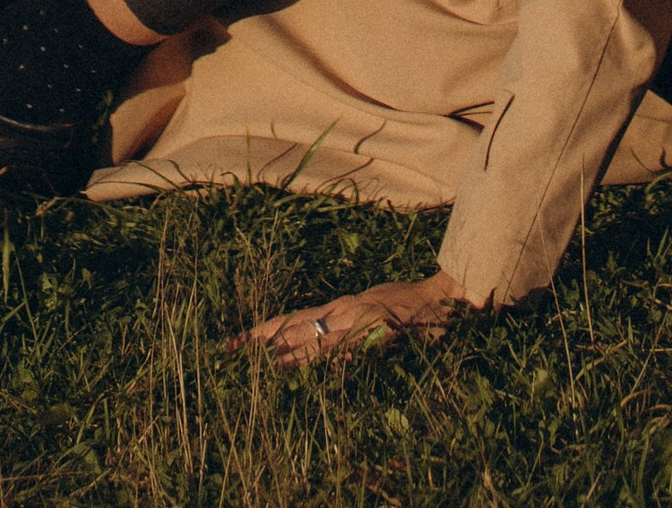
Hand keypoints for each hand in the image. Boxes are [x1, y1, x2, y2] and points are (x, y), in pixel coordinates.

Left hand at [238, 272, 461, 361]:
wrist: (437, 301)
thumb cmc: (402, 306)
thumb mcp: (366, 311)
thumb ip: (342, 327)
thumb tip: (314, 343)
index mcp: (339, 307)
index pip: (294, 318)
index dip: (265, 330)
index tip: (237, 341)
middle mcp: (344, 312)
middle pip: (298, 326)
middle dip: (266, 341)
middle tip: (233, 352)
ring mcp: (360, 323)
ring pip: (321, 340)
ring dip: (295, 355)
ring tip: (268, 369)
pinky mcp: (380, 333)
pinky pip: (355, 349)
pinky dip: (338, 360)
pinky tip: (324, 370)